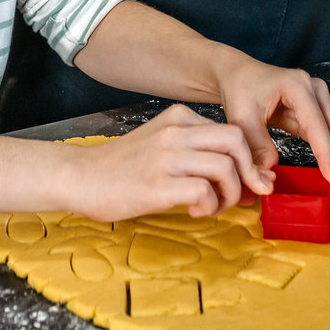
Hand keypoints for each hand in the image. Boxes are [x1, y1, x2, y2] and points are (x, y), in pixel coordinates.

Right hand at [69, 104, 269, 220]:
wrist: (80, 177)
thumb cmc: (122, 167)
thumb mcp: (160, 143)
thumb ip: (195, 151)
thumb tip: (239, 172)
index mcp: (178, 118)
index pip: (231, 131)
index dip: (247, 159)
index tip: (248, 181)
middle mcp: (175, 132)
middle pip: (236, 141)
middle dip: (250, 171)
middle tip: (246, 194)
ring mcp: (166, 157)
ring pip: (225, 167)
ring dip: (230, 194)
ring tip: (214, 206)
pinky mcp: (157, 184)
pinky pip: (204, 192)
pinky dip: (209, 206)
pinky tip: (194, 210)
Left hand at [212, 55, 329, 205]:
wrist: (238, 75)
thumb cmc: (240, 88)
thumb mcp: (242, 118)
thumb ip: (256, 147)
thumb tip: (268, 178)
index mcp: (296, 85)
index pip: (317, 125)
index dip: (326, 154)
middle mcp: (313, 89)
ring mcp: (317, 99)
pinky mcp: (315, 112)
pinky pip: (328, 137)